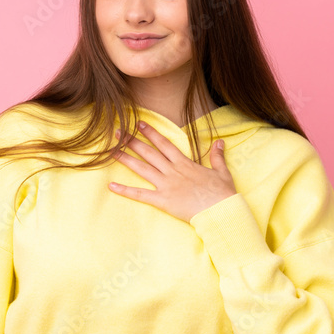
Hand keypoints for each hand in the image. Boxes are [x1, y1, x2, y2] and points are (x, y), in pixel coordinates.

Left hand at [108, 120, 236, 222]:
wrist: (221, 210)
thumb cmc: (222, 193)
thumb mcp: (221, 171)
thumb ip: (217, 156)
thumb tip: (220, 142)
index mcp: (184, 163)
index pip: (164, 144)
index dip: (151, 133)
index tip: (139, 123)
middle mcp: (172, 171)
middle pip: (148, 153)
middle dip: (132, 141)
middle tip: (118, 132)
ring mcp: (166, 185)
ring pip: (142, 169)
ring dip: (125, 159)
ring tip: (111, 151)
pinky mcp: (163, 200)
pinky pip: (140, 195)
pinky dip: (125, 190)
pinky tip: (112, 185)